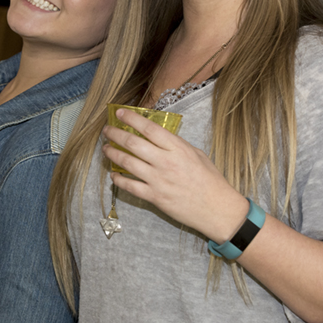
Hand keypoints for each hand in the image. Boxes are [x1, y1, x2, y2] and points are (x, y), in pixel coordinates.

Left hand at [101, 108, 247, 242]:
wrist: (217, 209)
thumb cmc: (210, 181)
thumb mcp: (197, 154)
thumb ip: (177, 145)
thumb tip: (159, 138)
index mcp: (178, 148)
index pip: (149, 128)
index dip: (132, 119)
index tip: (120, 113)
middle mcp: (165, 162)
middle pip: (134, 144)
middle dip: (116, 134)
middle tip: (107, 130)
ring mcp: (158, 180)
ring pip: (128, 163)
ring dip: (113, 154)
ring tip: (105, 148)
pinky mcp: (155, 197)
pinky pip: (130, 187)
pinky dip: (119, 179)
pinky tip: (113, 174)